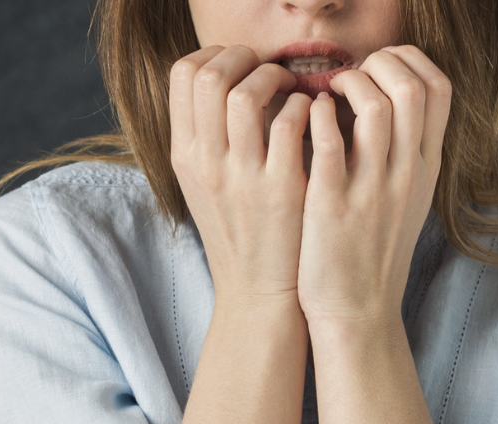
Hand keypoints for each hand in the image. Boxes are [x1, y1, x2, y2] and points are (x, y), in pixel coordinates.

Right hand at [169, 45, 312, 309]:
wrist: (259, 294)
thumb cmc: (242, 234)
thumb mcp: (206, 185)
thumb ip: (210, 135)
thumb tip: (229, 81)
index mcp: (185, 156)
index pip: (184, 75)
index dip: (217, 55)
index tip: (242, 65)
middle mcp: (206, 163)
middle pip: (209, 76)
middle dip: (245, 58)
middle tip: (270, 70)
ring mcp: (241, 177)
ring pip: (245, 93)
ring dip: (276, 77)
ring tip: (293, 89)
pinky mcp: (281, 191)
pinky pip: (290, 123)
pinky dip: (305, 107)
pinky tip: (314, 117)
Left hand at [296, 45, 450, 328]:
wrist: (358, 312)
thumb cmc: (373, 253)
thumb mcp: (407, 199)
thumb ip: (406, 152)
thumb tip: (389, 101)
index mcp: (427, 168)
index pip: (440, 89)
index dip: (409, 62)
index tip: (378, 67)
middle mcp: (407, 174)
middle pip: (413, 87)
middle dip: (379, 62)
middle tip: (349, 74)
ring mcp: (372, 189)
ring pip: (376, 106)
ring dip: (346, 83)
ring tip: (324, 92)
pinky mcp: (333, 206)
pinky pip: (329, 141)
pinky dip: (316, 116)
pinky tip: (304, 119)